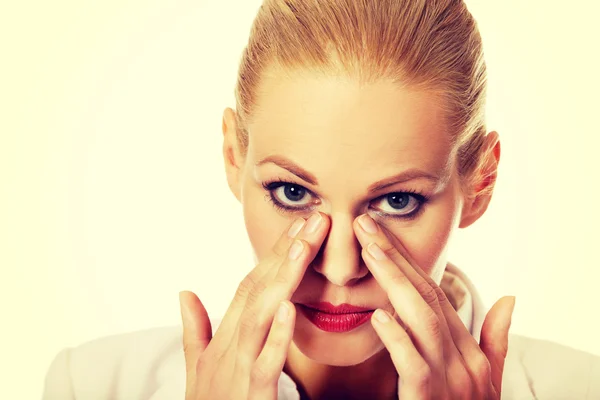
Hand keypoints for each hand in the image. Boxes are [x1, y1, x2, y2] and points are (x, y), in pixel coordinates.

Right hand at [179, 212, 328, 399]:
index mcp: (222, 339)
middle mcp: (228, 348)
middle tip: (314, 219)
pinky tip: (289, 307)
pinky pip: (264, 364)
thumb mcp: (197, 370)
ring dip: (282, 280)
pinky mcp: (250, 397)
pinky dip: (275, 336)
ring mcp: (237, 372)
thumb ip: (195, 331)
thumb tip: (186, 292)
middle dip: (285, 253)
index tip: (298, 226)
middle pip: (256, 291)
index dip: (272, 254)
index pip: (248, 286)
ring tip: (303, 246)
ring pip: (259, 317)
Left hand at [353, 214, 515, 399]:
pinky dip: (398, 339)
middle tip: (365, 224)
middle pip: (425, 296)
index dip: (406, 260)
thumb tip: (508, 298)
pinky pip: (414, 365)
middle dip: (394, 257)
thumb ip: (494, 340)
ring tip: (370, 252)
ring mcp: (450, 378)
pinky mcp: (431, 399)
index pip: (434, 293)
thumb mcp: (485, 380)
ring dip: (395, 282)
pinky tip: (379, 316)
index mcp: (468, 348)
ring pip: (422, 320)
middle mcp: (462, 357)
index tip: (379, 233)